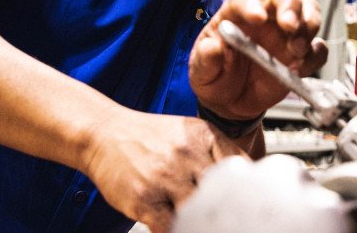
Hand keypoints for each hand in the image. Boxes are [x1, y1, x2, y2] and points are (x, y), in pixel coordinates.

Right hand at [81, 108, 245, 232]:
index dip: (250, 188)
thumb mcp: (188, 132)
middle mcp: (186, 155)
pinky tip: (184, 226)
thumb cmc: (148, 137)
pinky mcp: (145, 200)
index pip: (241, 166)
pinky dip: (181, 230)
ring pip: (200, 212)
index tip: (253, 201)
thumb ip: (217, 152)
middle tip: (233, 218)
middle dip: (230, 209)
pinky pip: (172, 227)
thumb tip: (248, 176)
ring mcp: (165, 178)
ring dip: (206, 222)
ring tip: (207, 222)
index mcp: (203, 136)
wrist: (103, 133)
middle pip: (224, 192)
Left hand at [188, 0, 328, 120]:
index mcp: (236, 16)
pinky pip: (318, 48)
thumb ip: (205, 58)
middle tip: (290, 26)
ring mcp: (285, 36)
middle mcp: (265, 19)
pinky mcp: (299, 57)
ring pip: (309, 12)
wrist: (229, 103)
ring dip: (308, 26)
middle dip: (292, 6)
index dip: (252, 5)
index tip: (257, 17)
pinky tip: (301, 67)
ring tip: (297, 49)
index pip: (244, 0)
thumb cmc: (214, 77)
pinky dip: (316, 54)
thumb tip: (212, 47)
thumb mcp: (201, 70)